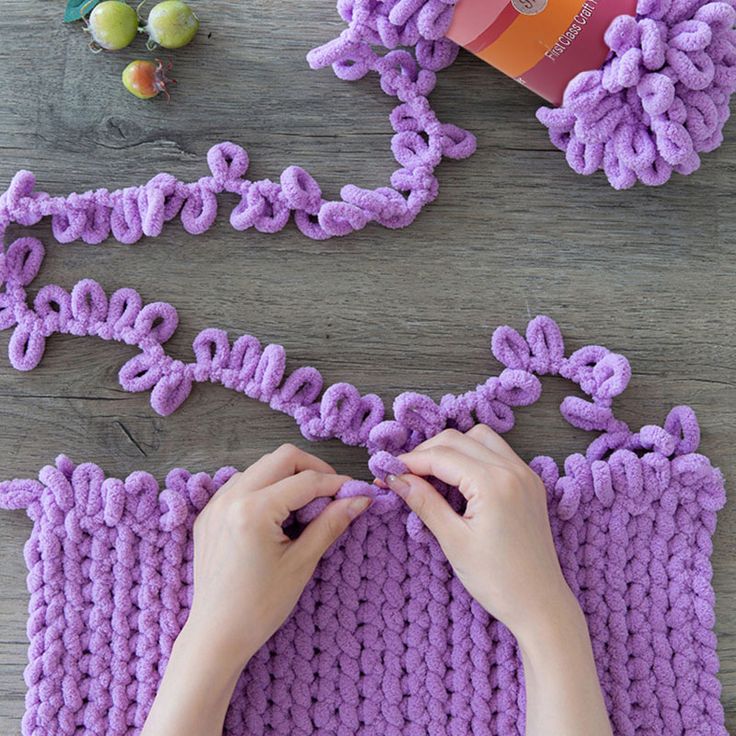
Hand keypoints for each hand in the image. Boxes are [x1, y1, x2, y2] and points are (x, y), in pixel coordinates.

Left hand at [187, 443, 370, 667]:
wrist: (216, 636)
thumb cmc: (259, 607)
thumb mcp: (302, 563)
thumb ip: (331, 523)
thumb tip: (359, 499)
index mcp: (254, 511)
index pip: (306, 481)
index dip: (336, 484)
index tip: (356, 492)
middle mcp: (230, 498)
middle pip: (282, 458)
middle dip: (313, 469)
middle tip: (333, 492)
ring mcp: (215, 505)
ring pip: (261, 467)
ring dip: (288, 476)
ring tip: (307, 505)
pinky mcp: (208, 515)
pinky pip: (242, 484)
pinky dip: (266, 488)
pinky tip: (279, 513)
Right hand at [383, 425, 573, 641]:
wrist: (541, 606)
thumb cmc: (498, 581)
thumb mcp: (454, 541)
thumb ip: (424, 503)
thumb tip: (396, 479)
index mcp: (494, 483)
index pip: (441, 456)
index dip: (408, 462)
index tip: (385, 472)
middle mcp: (513, 470)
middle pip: (458, 439)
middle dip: (426, 452)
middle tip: (402, 475)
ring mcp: (526, 474)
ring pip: (479, 438)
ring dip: (451, 448)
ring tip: (429, 474)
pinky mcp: (530, 484)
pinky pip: (497, 453)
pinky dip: (472, 456)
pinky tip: (457, 478)